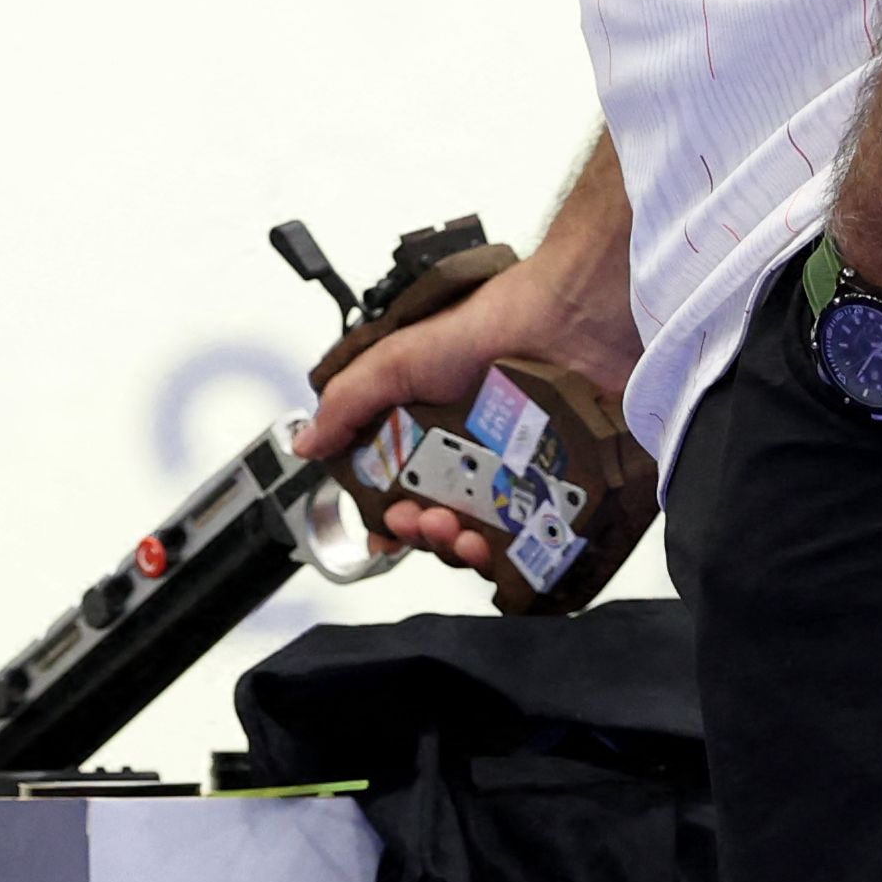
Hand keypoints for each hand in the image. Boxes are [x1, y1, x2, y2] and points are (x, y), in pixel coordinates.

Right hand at [294, 256, 638, 582]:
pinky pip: (543, 548)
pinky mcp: (564, 495)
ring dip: (463, 551)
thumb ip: (350, 401)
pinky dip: (521, 562)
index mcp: (437, 432)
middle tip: (420, 519)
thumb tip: (306, 441)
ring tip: (462, 534)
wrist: (574, 319)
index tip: (383, 528)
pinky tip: (506, 548)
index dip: (390, 518)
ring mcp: (523, 481)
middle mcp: (479, 459)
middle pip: (442, 525)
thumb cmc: (494, 326)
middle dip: (421, 534)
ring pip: (488, 544)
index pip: (405, 491)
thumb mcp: (402, 360)